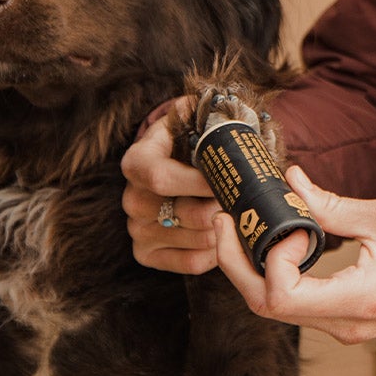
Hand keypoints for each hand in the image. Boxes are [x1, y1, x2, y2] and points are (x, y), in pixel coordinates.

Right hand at [121, 96, 224, 273]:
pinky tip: (224, 234)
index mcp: (136, 162)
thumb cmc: (188, 142)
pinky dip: (215, 252)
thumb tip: (231, 113)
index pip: (160, 177)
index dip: (199, 182)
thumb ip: (208, 114)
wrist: (170, 168)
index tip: (229, 179)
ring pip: (196, 238)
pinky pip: (191, 262)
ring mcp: (137, 229)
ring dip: (225, 229)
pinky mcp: (145, 254)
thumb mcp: (193, 120)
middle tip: (244, 199)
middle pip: (187, 214)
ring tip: (237, 212)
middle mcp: (131, 199)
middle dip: (223, 208)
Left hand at [213, 165, 375, 344]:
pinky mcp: (345, 322)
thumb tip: (291, 180)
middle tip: (227, 223)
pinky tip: (282, 245)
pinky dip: (279, 276)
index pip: (280, 295)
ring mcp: (343, 329)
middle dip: (236, 264)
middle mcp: (343, 324)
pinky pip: (296, 306)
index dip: (271, 256)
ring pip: (275, 309)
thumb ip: (332, 204)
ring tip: (251, 228)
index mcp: (356, 300)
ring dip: (255, 269)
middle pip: (265, 307)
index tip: (296, 225)